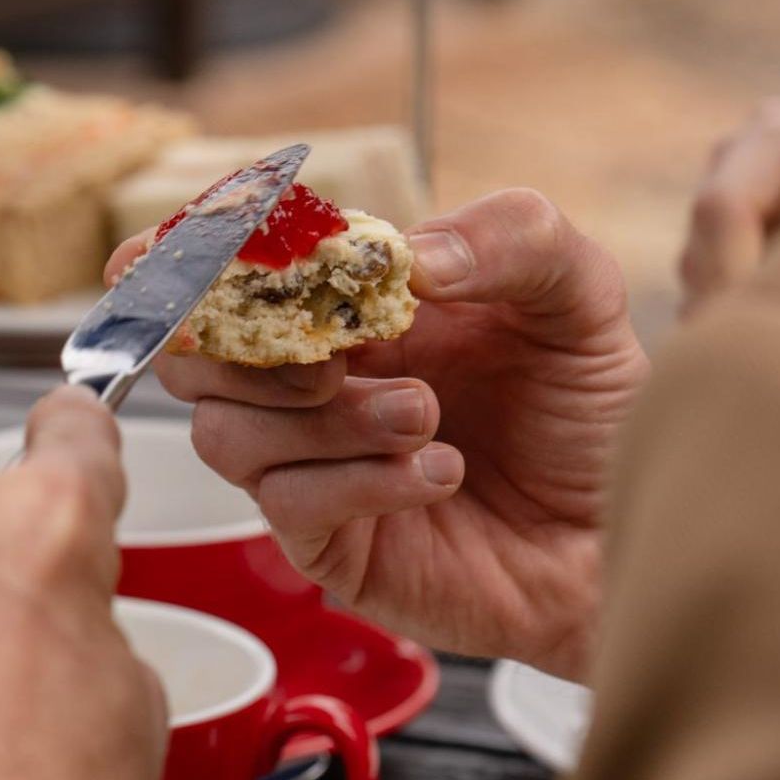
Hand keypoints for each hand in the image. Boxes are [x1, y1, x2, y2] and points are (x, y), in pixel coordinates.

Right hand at [108, 190, 648, 682]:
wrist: (625, 532)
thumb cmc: (593, 410)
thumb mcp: (575, 295)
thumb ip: (510, 237)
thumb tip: (411, 257)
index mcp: (349, 311)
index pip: (230, 279)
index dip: (179, 264)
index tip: (155, 255)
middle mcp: (314, 386)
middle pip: (197, 362)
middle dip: (242, 347)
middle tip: (335, 353)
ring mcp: (312, 467)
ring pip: (227, 435)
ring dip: (321, 419)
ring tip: (423, 416)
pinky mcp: (329, 542)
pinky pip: (287, 503)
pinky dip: (357, 479)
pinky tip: (439, 471)